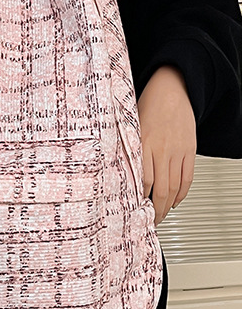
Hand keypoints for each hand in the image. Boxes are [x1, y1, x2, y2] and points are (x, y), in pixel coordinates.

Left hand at [137, 65, 195, 224]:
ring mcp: (177, 151)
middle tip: (149, 220)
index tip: (133, 209)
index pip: (141, 180)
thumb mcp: (130, 124)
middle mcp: (161, 149)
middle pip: (159, 189)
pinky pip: (187, 178)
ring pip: (174, 187)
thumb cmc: (149, 103)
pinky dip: (181, 193)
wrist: (172, 88)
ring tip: (160, 214)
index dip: (138, 199)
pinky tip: (175, 199)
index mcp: (143, 143)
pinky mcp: (189, 151)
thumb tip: (119, 169)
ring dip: (167, 205)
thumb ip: (127, 146)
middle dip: (154, 210)